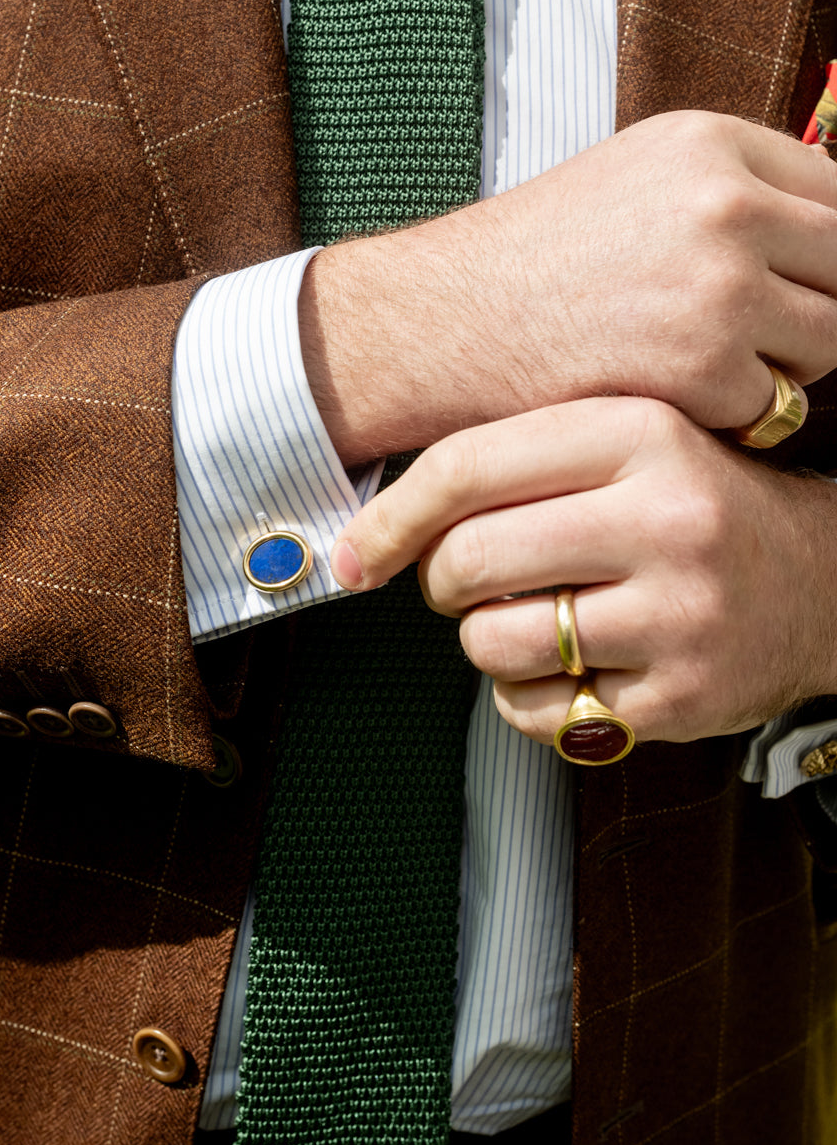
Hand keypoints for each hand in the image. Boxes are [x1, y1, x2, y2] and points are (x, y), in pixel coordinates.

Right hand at [300, 111, 836, 464]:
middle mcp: (726, 204)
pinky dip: (729, 416)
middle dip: (814, 309)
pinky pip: (772, 406)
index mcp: (711, 145)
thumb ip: (732, 190)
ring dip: (782, 365)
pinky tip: (666, 395)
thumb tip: (825, 236)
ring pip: (828, 342)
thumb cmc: (532, 259)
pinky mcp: (703, 367)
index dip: (828, 251)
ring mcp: (720, 286)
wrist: (445, 320)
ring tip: (701, 361)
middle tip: (755, 335)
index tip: (803, 284)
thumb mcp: (634, 178)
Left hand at [330, 396, 836, 744]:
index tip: (354, 553)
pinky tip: (568, 666)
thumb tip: (377, 523)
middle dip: (441, 582)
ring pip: (493, 640)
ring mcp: (678, 614)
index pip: (468, 466)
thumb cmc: (689, 505)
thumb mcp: (624, 445)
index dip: (389, 516)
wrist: (818, 581)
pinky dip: (524, 696)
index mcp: (639, 434)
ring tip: (529, 619)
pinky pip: (536, 710)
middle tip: (465, 582)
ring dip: (484, 638)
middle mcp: (666, 518)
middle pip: (468, 560)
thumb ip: (518, 459)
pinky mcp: (680, 697)